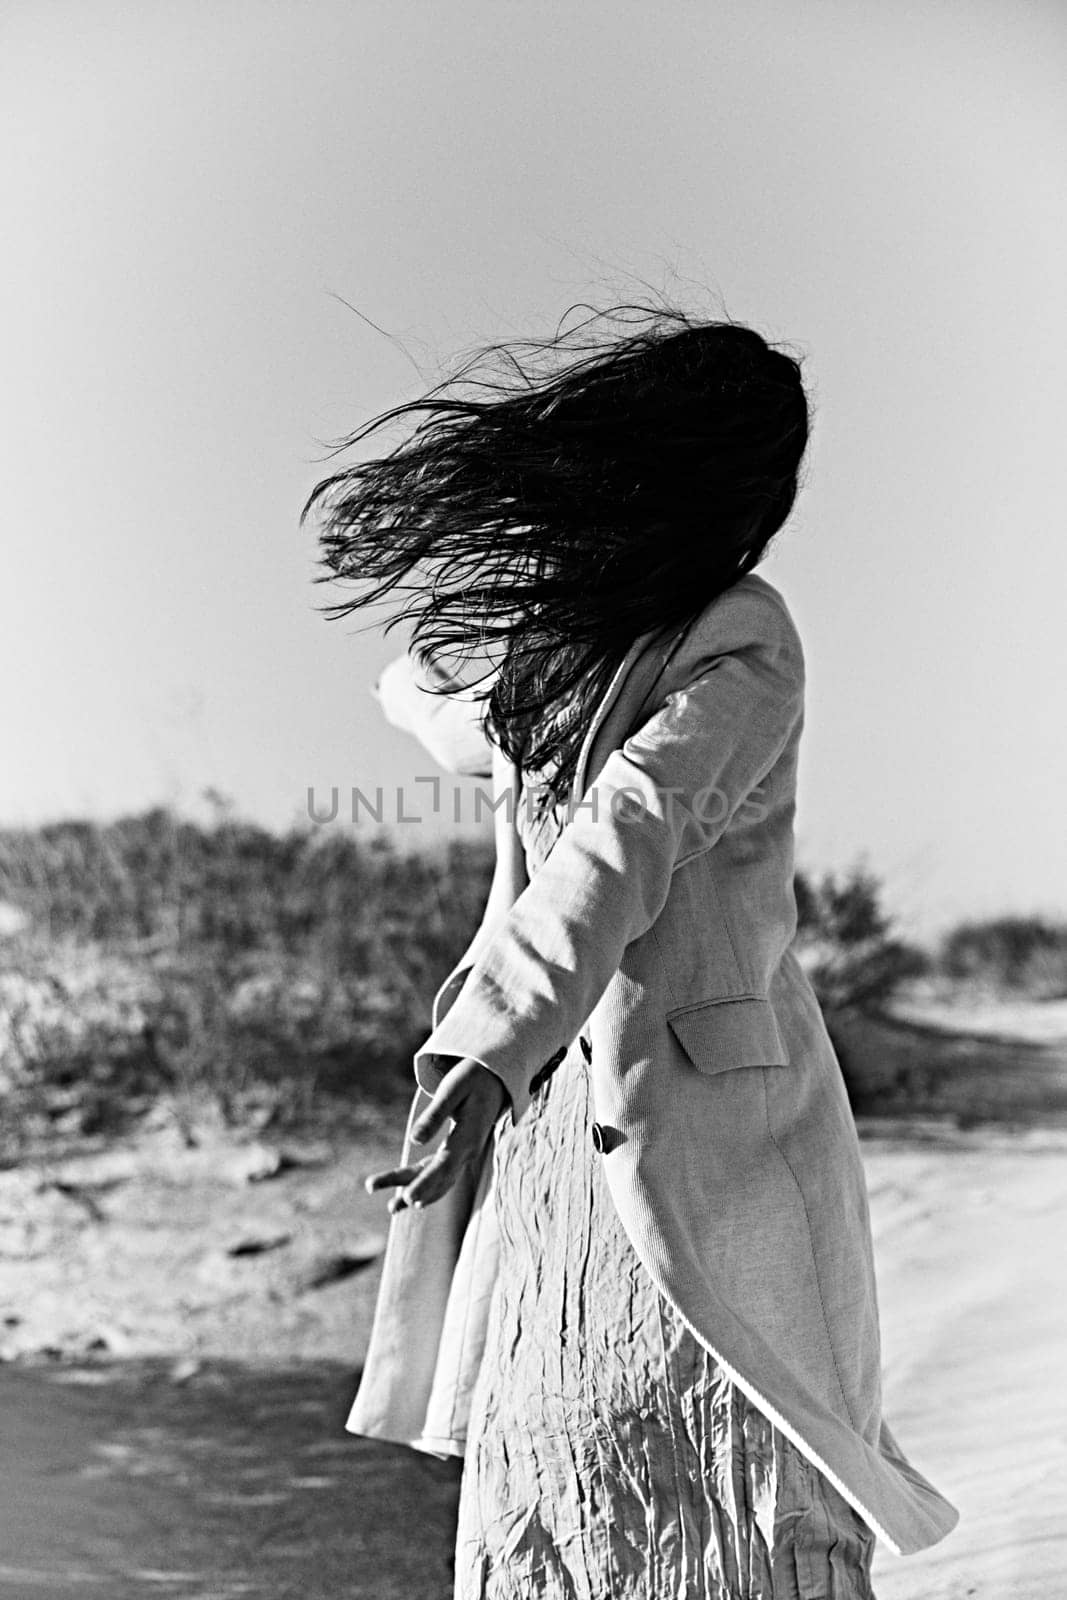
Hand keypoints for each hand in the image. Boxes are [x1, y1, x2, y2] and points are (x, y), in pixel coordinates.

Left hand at [363, 1056, 507, 1213]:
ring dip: (415, 1192)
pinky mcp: (456, 1153)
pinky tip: (406, 1198)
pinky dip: (423, 1185)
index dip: (426, 1183)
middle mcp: (467, 1152)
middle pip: (439, 1177)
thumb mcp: (453, 1089)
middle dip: (415, 1191)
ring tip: (391, 1208)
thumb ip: (434, 1116)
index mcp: (468, 1137)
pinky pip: (438, 1173)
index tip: (409, 1197)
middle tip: (393, 1207)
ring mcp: (463, 1155)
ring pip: (438, 1179)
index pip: (444, 1165)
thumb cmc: (471, 1079)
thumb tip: (413, 1140)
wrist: (493, 1080)